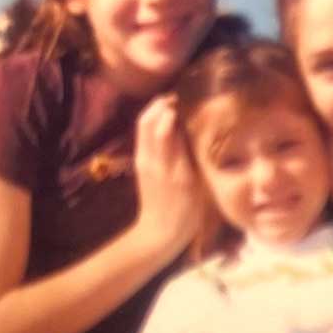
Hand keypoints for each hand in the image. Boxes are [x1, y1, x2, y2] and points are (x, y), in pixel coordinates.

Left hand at [133, 97, 206, 254]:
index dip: (172, 104)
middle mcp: (147, 155)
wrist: (161, 234)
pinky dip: (156, 126)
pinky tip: (172, 127)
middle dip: (161, 104)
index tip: (189, 98)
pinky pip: (146, 138)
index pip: (160, 120)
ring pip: (144, 126)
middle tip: (182, 98)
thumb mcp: (187, 180)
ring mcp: (143, 161)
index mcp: (159, 158)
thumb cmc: (183, 211)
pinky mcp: (143, 167)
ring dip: (158, 113)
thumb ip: (180, 149)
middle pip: (147, 118)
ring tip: (178, 108)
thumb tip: (175, 118)